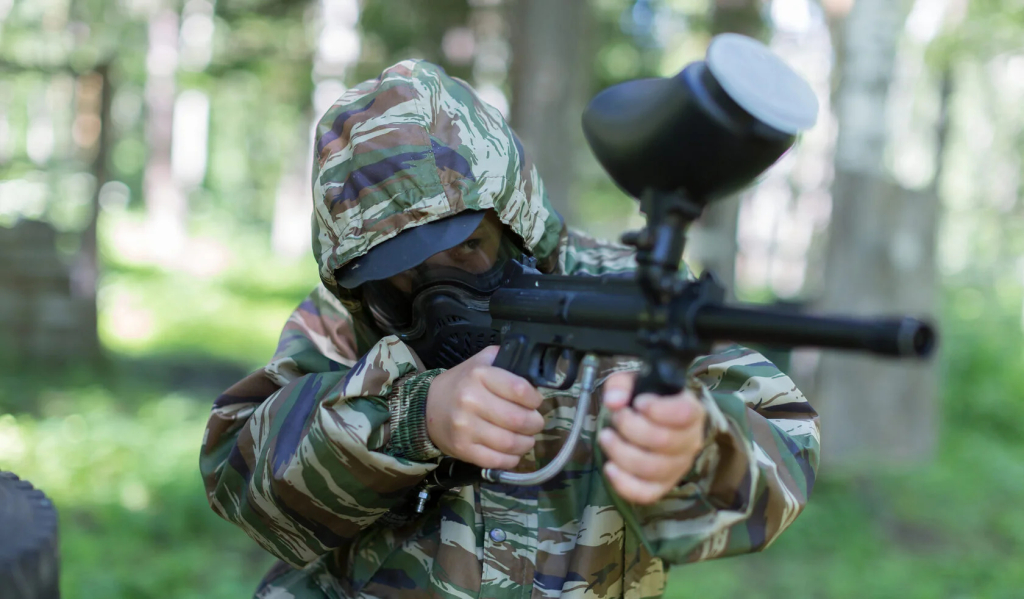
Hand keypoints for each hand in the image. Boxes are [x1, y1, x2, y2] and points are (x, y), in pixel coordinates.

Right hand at [426, 346, 545, 469]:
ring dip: (526, 443)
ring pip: (510, 443)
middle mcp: (470, 401)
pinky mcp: (462, 449)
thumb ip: (505, 359)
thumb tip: (534, 368)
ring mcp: (465, 428)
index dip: (535, 399)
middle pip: (519, 419)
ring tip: (526, 438)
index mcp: (479, 375)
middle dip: (535, 423)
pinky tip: (512, 452)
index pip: (520, 390)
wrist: (427, 407)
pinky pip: (497, 461)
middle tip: (535, 423)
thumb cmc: (460, 384)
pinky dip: (511, 459)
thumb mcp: (480, 362)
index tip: (535, 402)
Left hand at [598, 372, 706, 504]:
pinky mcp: (663, 486)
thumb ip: (622, 385)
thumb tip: (614, 400)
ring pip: (652, 468)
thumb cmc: (646, 400)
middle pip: (663, 441)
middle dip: (630, 427)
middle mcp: (690, 441)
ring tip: (606, 437)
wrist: (652, 423)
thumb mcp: (634, 383)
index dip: (658, 410)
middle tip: (617, 417)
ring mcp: (678, 467)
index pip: (684, 414)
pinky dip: (624, 483)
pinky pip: (647, 493)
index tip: (638, 403)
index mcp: (691, 411)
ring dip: (621, 452)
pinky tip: (610, 467)